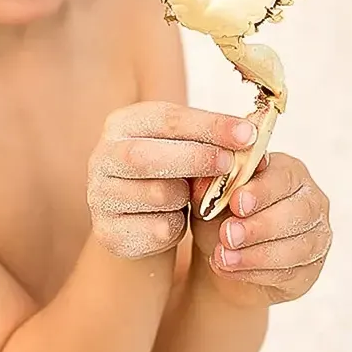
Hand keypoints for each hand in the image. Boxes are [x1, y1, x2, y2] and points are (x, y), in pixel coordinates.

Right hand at [87, 102, 258, 260]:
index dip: (208, 125)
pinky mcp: (107, 232)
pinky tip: (176, 222)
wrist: (140, 220)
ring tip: (194, 198)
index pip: (166, 118)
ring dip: (187, 198)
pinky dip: (177, 227)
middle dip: (195, 158)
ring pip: (156, 195)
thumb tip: (251, 137)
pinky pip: (156, 231)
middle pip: (145, 156)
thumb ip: (211, 141)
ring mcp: (100, 196)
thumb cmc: (171, 173)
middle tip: (230, 163)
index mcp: (122, 124)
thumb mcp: (186, 148)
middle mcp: (102, 157)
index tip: (247, 133)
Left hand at [190, 153, 330, 304]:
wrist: (223, 255)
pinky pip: (291, 272)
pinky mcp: (311, 269)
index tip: (236, 202)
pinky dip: (256, 272)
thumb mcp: (209, 197)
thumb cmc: (221, 215)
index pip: (284, 176)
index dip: (262, 190)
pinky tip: (230, 269)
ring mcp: (316, 236)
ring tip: (223, 257)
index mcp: (289, 171)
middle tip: (228, 234)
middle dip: (260, 225)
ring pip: (297, 246)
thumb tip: (205, 181)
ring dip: (256, 254)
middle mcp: (310, 200)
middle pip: (298, 211)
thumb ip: (209, 186)